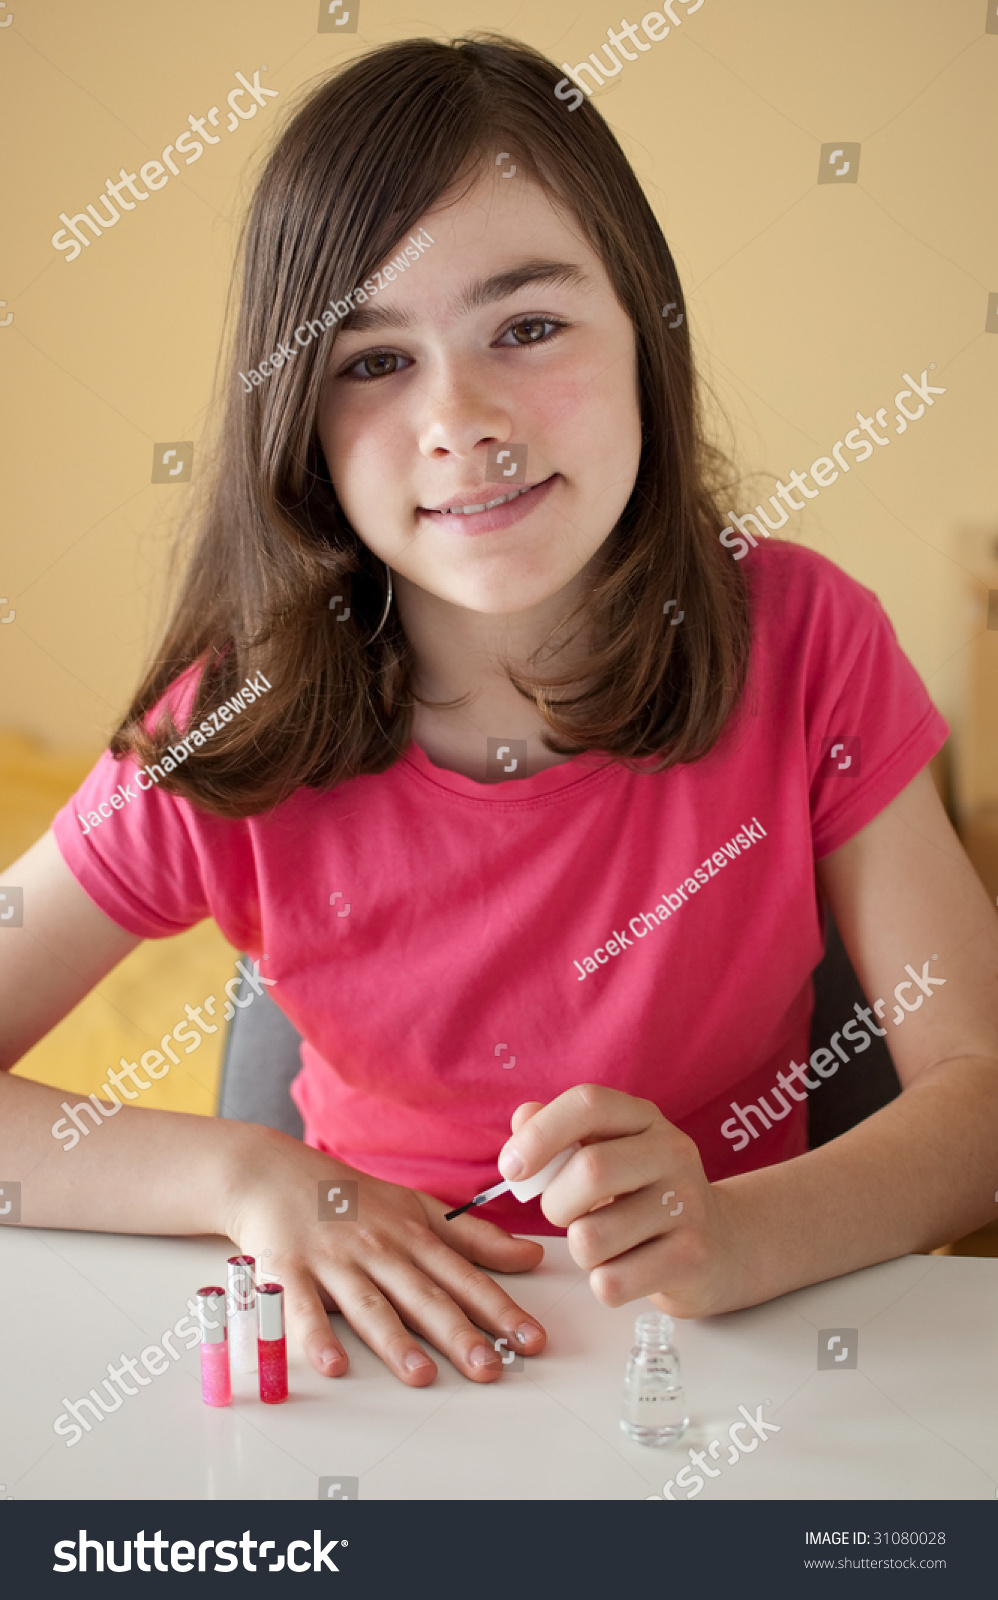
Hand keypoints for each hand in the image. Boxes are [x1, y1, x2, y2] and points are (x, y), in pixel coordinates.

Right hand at [225, 1126, 546, 1384]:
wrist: (273, 1172)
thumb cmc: (351, 1198)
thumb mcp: (418, 1208)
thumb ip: (474, 1238)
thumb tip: (531, 1257)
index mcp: (412, 1236)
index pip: (464, 1277)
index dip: (500, 1309)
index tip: (532, 1339)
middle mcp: (378, 1248)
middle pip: (423, 1295)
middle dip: (458, 1333)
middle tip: (489, 1367)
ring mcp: (333, 1260)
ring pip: (369, 1304)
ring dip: (395, 1341)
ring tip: (421, 1375)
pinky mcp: (288, 1270)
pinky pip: (302, 1308)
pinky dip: (316, 1337)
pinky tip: (332, 1365)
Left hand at [497, 1086, 741, 1317]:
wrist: (721, 1243)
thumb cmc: (643, 1194)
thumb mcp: (608, 1152)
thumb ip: (560, 1135)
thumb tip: (522, 1118)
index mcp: (644, 1118)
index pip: (588, 1103)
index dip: (540, 1133)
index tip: (511, 1168)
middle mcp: (673, 1152)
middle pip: (590, 1170)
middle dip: (555, 1203)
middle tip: (563, 1215)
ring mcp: (688, 1204)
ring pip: (593, 1236)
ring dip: (580, 1250)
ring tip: (603, 1243)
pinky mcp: (692, 1257)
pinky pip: (613, 1281)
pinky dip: (604, 1283)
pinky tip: (627, 1269)